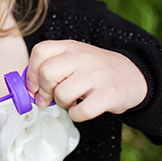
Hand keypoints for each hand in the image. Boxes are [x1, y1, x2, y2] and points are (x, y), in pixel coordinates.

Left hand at [25, 40, 147, 121]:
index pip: (40, 51)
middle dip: (43, 91)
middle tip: (48, 98)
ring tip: (69, 101)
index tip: (32, 86)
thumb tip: (29, 90)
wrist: (132, 75)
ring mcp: (96, 75)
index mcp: (70, 46)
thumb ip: (50, 68)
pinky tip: (80, 109)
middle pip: (47, 73)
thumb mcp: (72, 59)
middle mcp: (82, 57)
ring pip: (62, 94)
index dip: (31, 72)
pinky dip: (75, 115)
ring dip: (61, 104)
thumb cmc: (94, 70)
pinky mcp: (108, 95)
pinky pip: (80, 111)